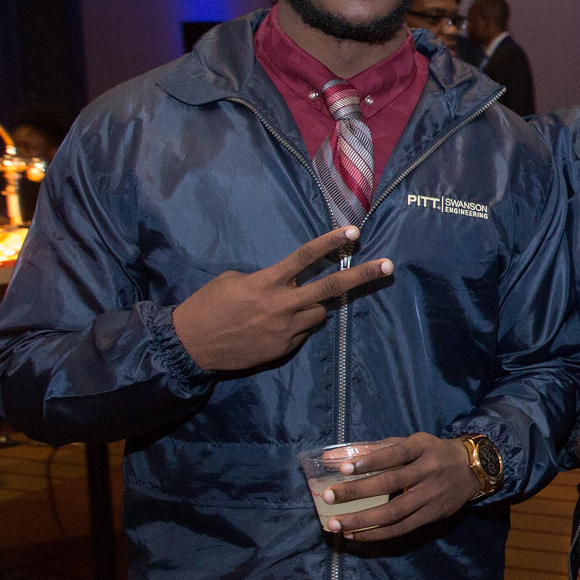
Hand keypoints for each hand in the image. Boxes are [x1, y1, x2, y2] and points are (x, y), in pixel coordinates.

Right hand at [172, 227, 391, 371]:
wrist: (190, 345)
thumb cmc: (208, 306)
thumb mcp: (233, 281)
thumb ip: (266, 280)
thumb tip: (288, 285)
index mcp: (267, 283)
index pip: (304, 257)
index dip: (330, 242)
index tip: (354, 231)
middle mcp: (282, 305)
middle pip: (331, 287)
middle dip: (363, 276)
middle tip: (388, 266)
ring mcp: (286, 330)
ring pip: (319, 312)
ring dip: (313, 306)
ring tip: (285, 308)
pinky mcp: (284, 348)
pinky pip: (302, 331)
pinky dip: (296, 325)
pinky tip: (270, 327)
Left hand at [320, 432, 486, 540]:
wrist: (473, 469)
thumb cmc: (433, 452)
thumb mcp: (413, 442)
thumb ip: (379, 449)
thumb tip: (337, 456)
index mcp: (422, 448)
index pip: (394, 454)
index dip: (370, 461)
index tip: (344, 468)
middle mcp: (428, 471)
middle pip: (390, 484)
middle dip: (357, 492)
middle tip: (328, 497)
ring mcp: (431, 496)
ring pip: (394, 512)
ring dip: (362, 520)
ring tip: (337, 524)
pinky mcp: (433, 515)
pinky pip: (402, 528)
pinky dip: (377, 533)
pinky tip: (356, 535)